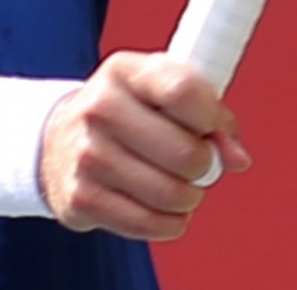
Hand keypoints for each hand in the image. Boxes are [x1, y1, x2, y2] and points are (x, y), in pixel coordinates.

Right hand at [39, 52, 251, 239]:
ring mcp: (87, 154)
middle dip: (205, 166)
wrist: (58, 141)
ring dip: (188, 198)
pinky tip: (161, 208)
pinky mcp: (81, 198)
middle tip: (197, 164)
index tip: (211, 127)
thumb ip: (210, 115)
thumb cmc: (128, 114)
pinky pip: (150, 224)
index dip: (211, 117)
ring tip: (178, 185)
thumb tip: (239, 159)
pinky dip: (169, 223)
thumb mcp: (163, 94)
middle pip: (185, 152)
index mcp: (124, 71)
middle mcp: (99, 107)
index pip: (183, 91)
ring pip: (172, 194)